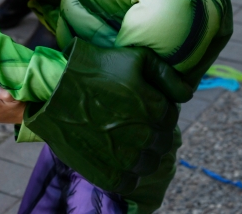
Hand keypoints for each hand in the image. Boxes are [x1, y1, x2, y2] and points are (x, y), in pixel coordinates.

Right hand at [23, 39, 193, 194]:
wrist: (53, 87)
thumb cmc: (95, 68)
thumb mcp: (135, 58)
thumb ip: (167, 75)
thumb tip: (187, 94)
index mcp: (153, 107)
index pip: (171, 118)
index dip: (159, 112)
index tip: (144, 107)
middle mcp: (141, 134)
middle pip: (162, 144)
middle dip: (153, 134)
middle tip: (134, 124)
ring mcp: (122, 156)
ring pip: (148, 165)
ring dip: (142, 155)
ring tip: (125, 142)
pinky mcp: (103, 172)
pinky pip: (127, 183)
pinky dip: (126, 175)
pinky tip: (117, 160)